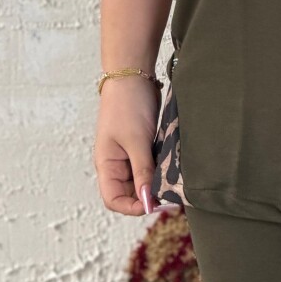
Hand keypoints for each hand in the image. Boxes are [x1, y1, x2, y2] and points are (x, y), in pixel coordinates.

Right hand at [93, 76, 162, 216]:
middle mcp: (116, 163)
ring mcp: (129, 154)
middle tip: (170, 195)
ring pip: (142, 180)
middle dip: (147, 197)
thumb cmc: (128, 105)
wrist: (134, 74)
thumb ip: (142, 171)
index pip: (113, 199)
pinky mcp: (142, 144)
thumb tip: (147, 201)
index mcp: (106, 165)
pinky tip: (172, 169)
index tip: (154, 204)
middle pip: (129, 193)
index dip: (132, 207)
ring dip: (155, 183)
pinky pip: (150, 165)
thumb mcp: (136, 141)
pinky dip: (159, 169)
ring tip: (173, 183)